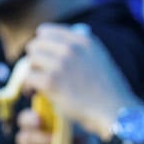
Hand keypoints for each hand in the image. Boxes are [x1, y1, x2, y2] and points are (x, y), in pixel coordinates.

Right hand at [15, 108, 99, 143]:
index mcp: (37, 124)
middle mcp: (29, 140)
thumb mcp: (83, 135)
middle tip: (54, 139)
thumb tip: (66, 119)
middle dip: (39, 138)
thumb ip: (74, 126)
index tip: (39, 120)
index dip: (29, 119)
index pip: (25, 119)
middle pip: (24, 137)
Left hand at [21, 25, 137, 139]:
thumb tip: (59, 48)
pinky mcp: (51, 81)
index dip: (42, 46)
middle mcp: (71, 48)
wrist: (115, 111)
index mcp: (83, 40)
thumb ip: (81, 50)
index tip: (44, 59)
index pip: (47, 31)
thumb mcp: (100, 59)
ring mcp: (60, 64)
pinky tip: (33, 93)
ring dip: (32, 73)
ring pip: (30, 60)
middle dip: (35, 59)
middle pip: (36, 44)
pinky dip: (29, 86)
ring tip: (36, 85)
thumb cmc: (109, 92)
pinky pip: (28, 77)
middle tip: (38, 73)